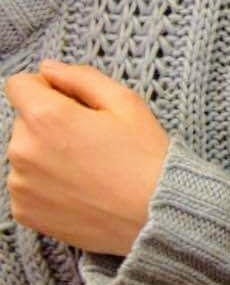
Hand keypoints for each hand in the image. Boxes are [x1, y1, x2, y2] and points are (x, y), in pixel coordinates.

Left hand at [4, 60, 170, 254]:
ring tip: (88, 169)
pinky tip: (79, 190)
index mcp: (46, 117)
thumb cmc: (146, 157)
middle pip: (24, 121)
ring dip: (47, 155)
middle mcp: (23, 149)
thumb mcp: (126, 103)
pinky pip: (26, 185)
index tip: (73, 103)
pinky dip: (46, 185)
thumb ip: (81, 77)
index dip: (47, 87)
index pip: (18, 84)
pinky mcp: (23, 211)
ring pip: (26, 154)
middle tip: (92, 142)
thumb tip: (48, 69)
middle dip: (50, 124)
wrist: (155, 216)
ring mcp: (20, 184)